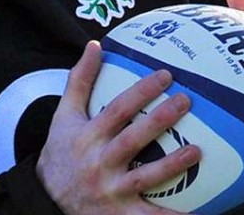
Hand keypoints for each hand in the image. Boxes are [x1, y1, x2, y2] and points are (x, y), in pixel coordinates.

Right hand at [36, 42, 197, 214]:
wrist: (46, 196)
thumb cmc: (61, 151)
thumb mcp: (64, 115)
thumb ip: (80, 80)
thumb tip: (95, 45)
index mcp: (88, 135)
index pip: (116, 110)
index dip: (140, 92)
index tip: (165, 75)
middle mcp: (99, 161)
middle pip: (132, 139)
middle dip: (160, 120)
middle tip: (185, 101)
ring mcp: (110, 189)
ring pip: (144, 177)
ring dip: (171, 165)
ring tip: (197, 150)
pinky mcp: (120, 213)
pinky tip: (195, 213)